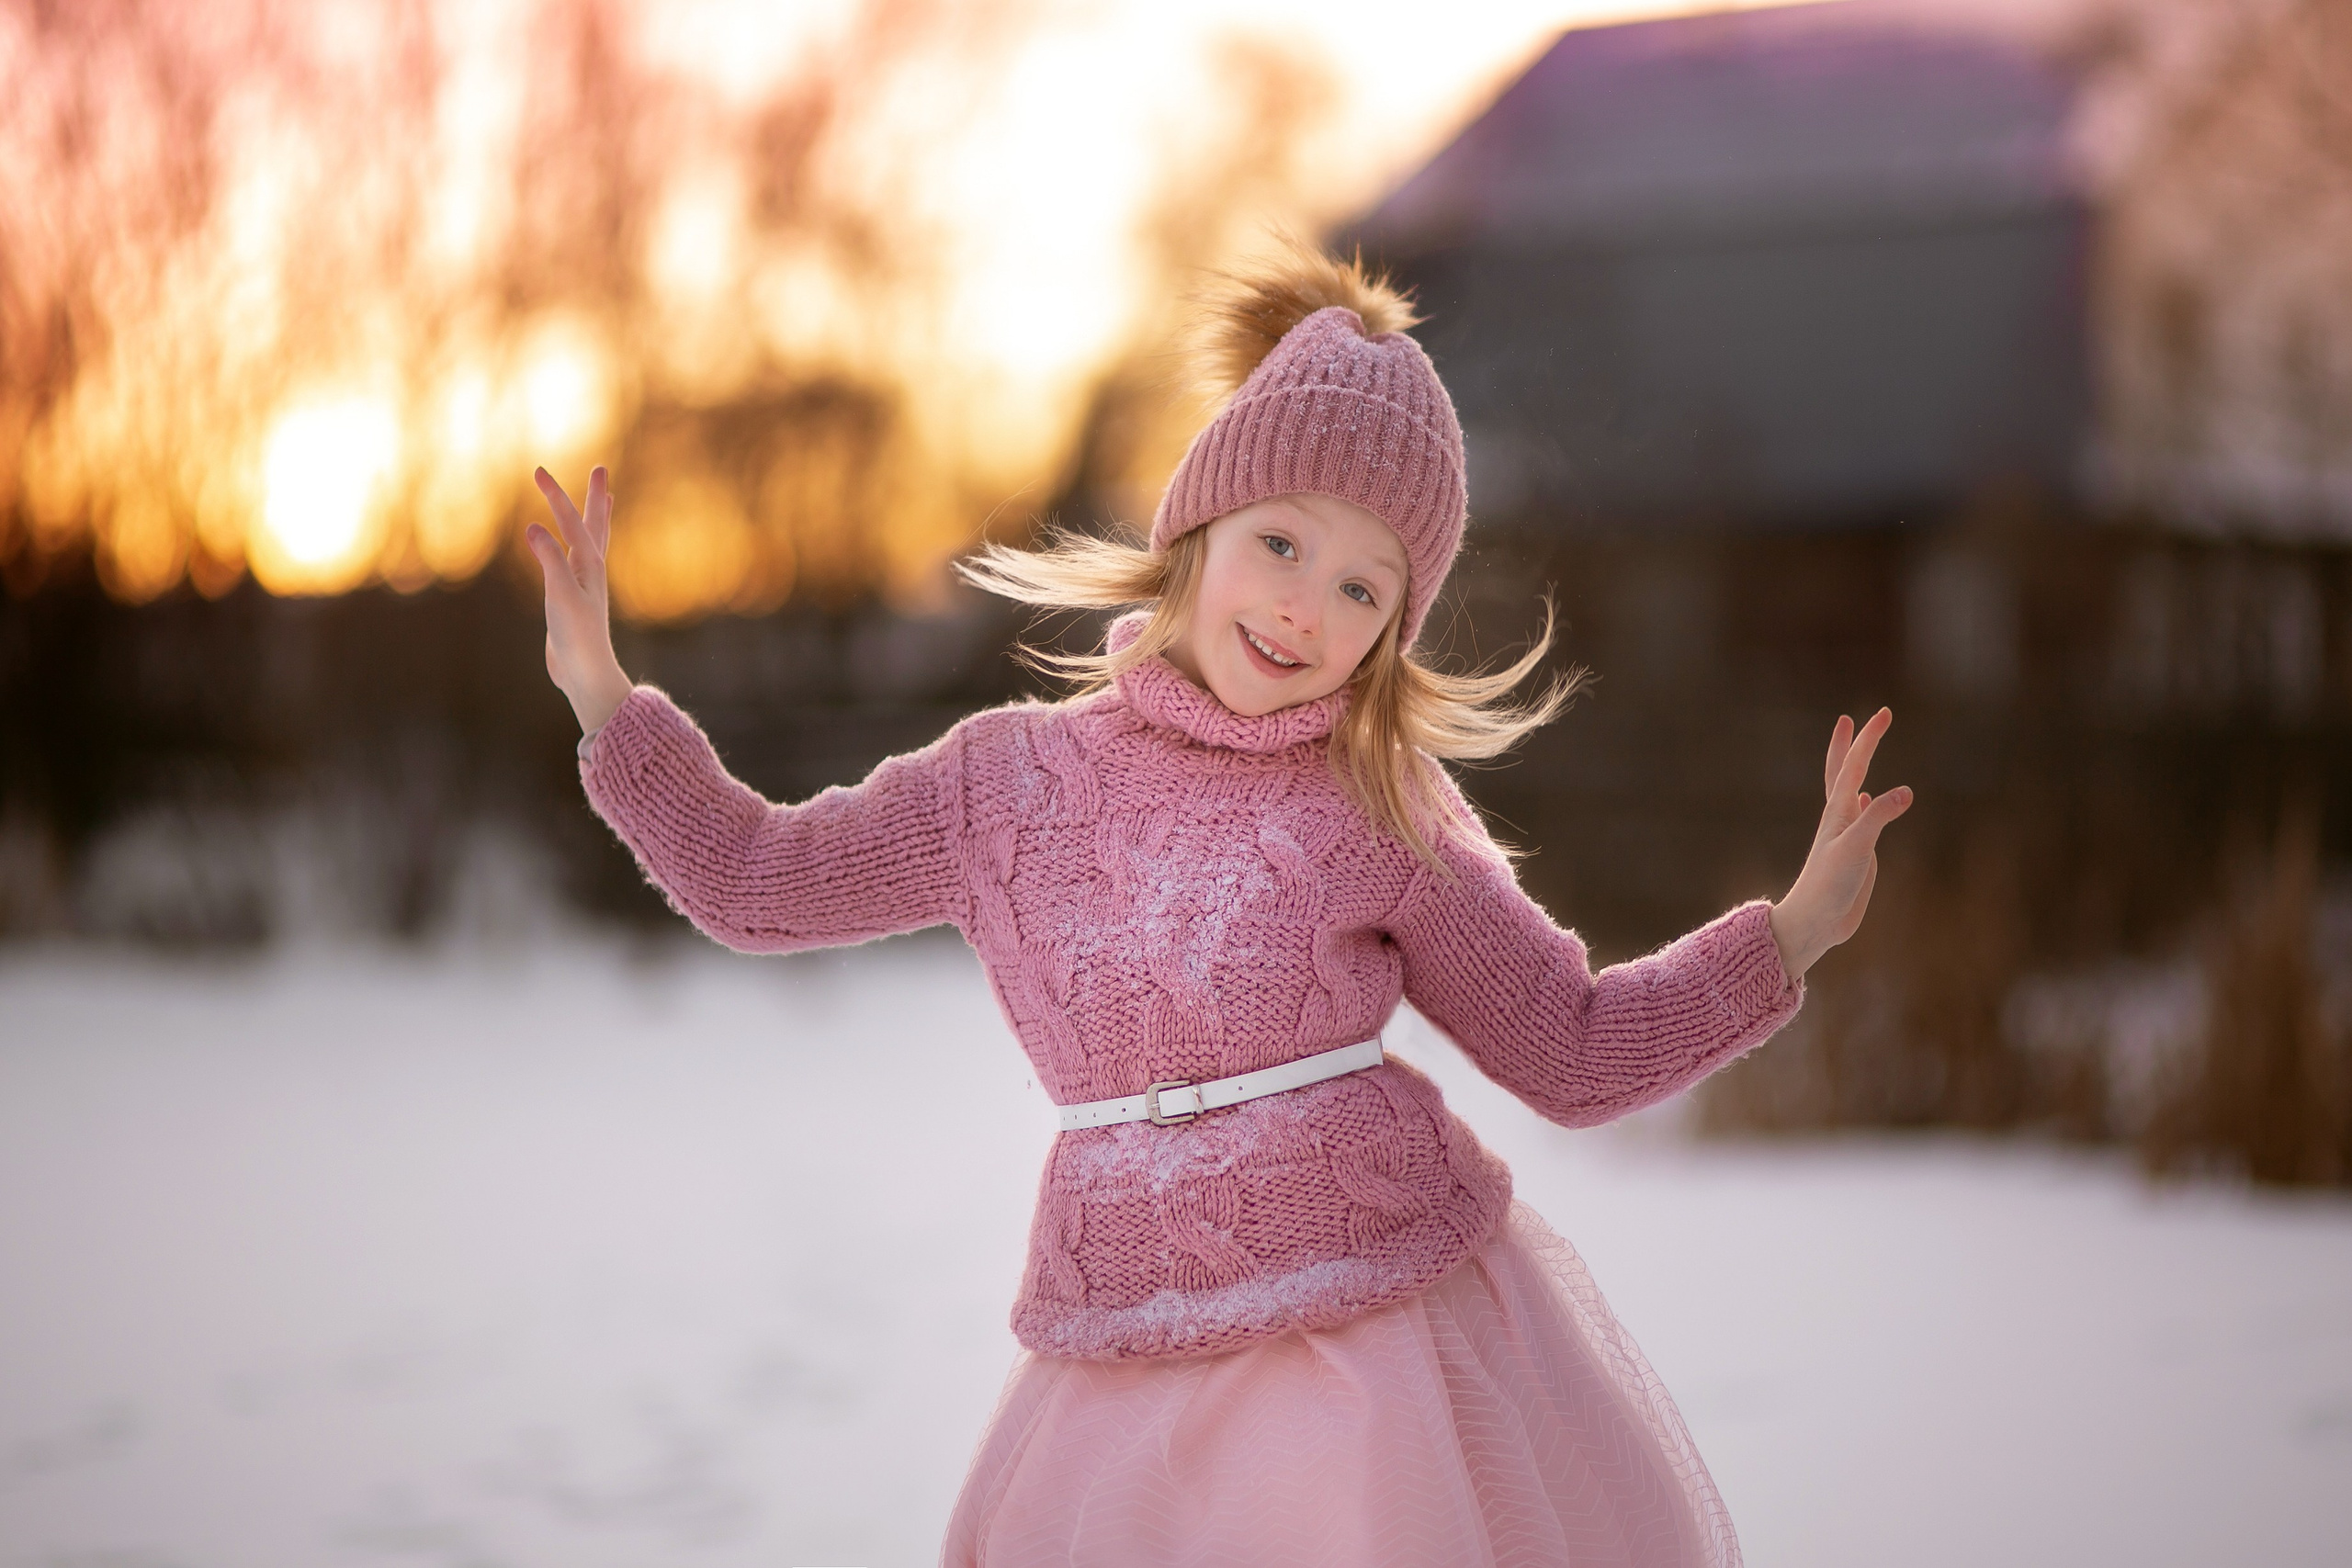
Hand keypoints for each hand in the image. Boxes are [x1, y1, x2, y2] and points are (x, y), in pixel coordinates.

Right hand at [524, 465, 633, 736]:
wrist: (584, 672)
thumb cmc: (576, 635)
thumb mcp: (560, 595)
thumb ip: (549, 560)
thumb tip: (534, 527)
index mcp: (590, 565)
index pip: (572, 522)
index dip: (555, 496)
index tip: (538, 472)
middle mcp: (591, 570)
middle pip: (595, 524)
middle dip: (594, 496)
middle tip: (600, 469)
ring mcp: (583, 583)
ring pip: (591, 541)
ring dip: (594, 517)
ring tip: (604, 499)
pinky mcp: (573, 598)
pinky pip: (575, 561)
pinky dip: (574, 544)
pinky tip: (571, 548)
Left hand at [1769, 707, 1913, 980]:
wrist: (1816, 922)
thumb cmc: (1828, 885)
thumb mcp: (1856, 848)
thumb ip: (1878, 818)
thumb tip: (1906, 792)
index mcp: (1837, 812)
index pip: (1853, 766)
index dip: (1867, 739)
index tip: (1882, 713)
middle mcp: (1841, 818)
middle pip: (1844, 772)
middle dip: (1854, 745)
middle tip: (1861, 718)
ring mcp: (1848, 835)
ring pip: (1852, 793)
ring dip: (1857, 770)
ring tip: (1861, 753)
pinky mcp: (1856, 854)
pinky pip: (1862, 820)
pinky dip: (1867, 804)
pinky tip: (1866, 800)